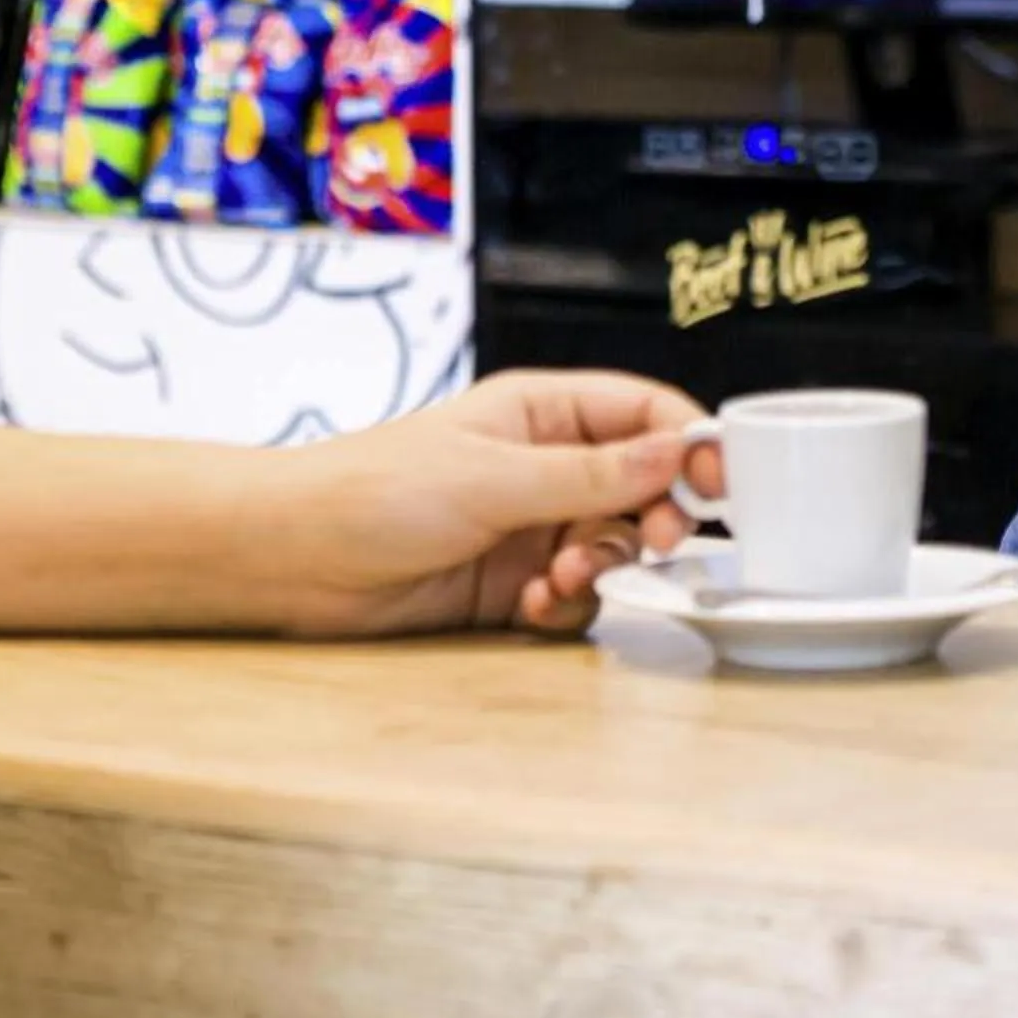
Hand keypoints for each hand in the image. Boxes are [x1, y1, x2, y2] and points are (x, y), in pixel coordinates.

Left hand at [255, 371, 718, 638]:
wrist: (297, 558)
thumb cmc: (378, 490)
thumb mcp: (494, 477)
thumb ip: (592, 475)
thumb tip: (678, 451)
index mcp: (543, 411)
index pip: (643, 412)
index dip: (689, 441)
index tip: (720, 482)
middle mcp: (545, 464)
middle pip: (642, 486)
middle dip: (654, 517)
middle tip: (652, 544)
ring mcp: (530, 525)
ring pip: (611, 546)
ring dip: (602, 567)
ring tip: (558, 579)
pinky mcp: (512, 582)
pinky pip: (574, 594)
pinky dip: (565, 604)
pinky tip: (530, 606)